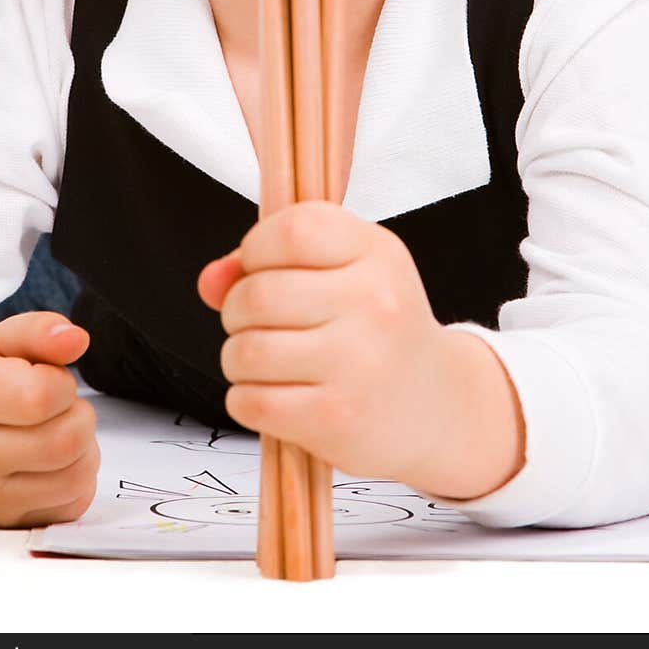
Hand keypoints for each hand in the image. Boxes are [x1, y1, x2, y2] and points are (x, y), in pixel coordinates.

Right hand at [0, 312, 99, 527]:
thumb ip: (38, 331)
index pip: (41, 396)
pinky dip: (78, 480)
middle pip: (66, 440)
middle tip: (59, 409)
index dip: (62, 383)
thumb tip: (77, 340)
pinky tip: (53, 463)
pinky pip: (73, 505)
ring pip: (76, 476)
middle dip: (80, 416)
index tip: (48, 379)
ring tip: (58, 431)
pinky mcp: (4, 523)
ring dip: (84, 448)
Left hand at [197, 199, 450, 483]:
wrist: (437, 407)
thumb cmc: (377, 330)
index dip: (257, 248)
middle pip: (256, 294)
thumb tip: (210, 281)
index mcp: (376, 252)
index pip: (292, 229)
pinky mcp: (338, 418)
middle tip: (257, 324)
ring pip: (245, 351)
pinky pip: (250, 401)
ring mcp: (359, 362)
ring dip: (238, 359)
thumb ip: (271, 264)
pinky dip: (246, 399)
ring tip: (267, 363)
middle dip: (237, 311)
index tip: (263, 268)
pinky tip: (275, 396)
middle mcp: (374, 302)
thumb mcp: (344, 274)